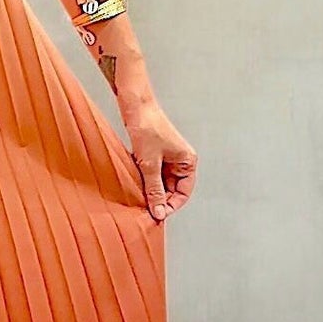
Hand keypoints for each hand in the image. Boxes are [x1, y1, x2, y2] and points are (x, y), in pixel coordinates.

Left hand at [119, 98, 197, 222]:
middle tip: (144, 210)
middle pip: (172, 190)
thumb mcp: (150, 164)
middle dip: (159, 200)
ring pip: (160, 183)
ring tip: (138, 197)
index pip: (183, 193)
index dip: (171, 206)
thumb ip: (154, 190)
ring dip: (150, 191)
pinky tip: (134, 185)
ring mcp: (168, 158)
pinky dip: (144, 181)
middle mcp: (181, 161)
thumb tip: (158, 212)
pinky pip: (152, 175)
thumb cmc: (147, 128)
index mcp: (188, 162)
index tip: (157, 215)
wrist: (135, 106)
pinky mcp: (155, 155)